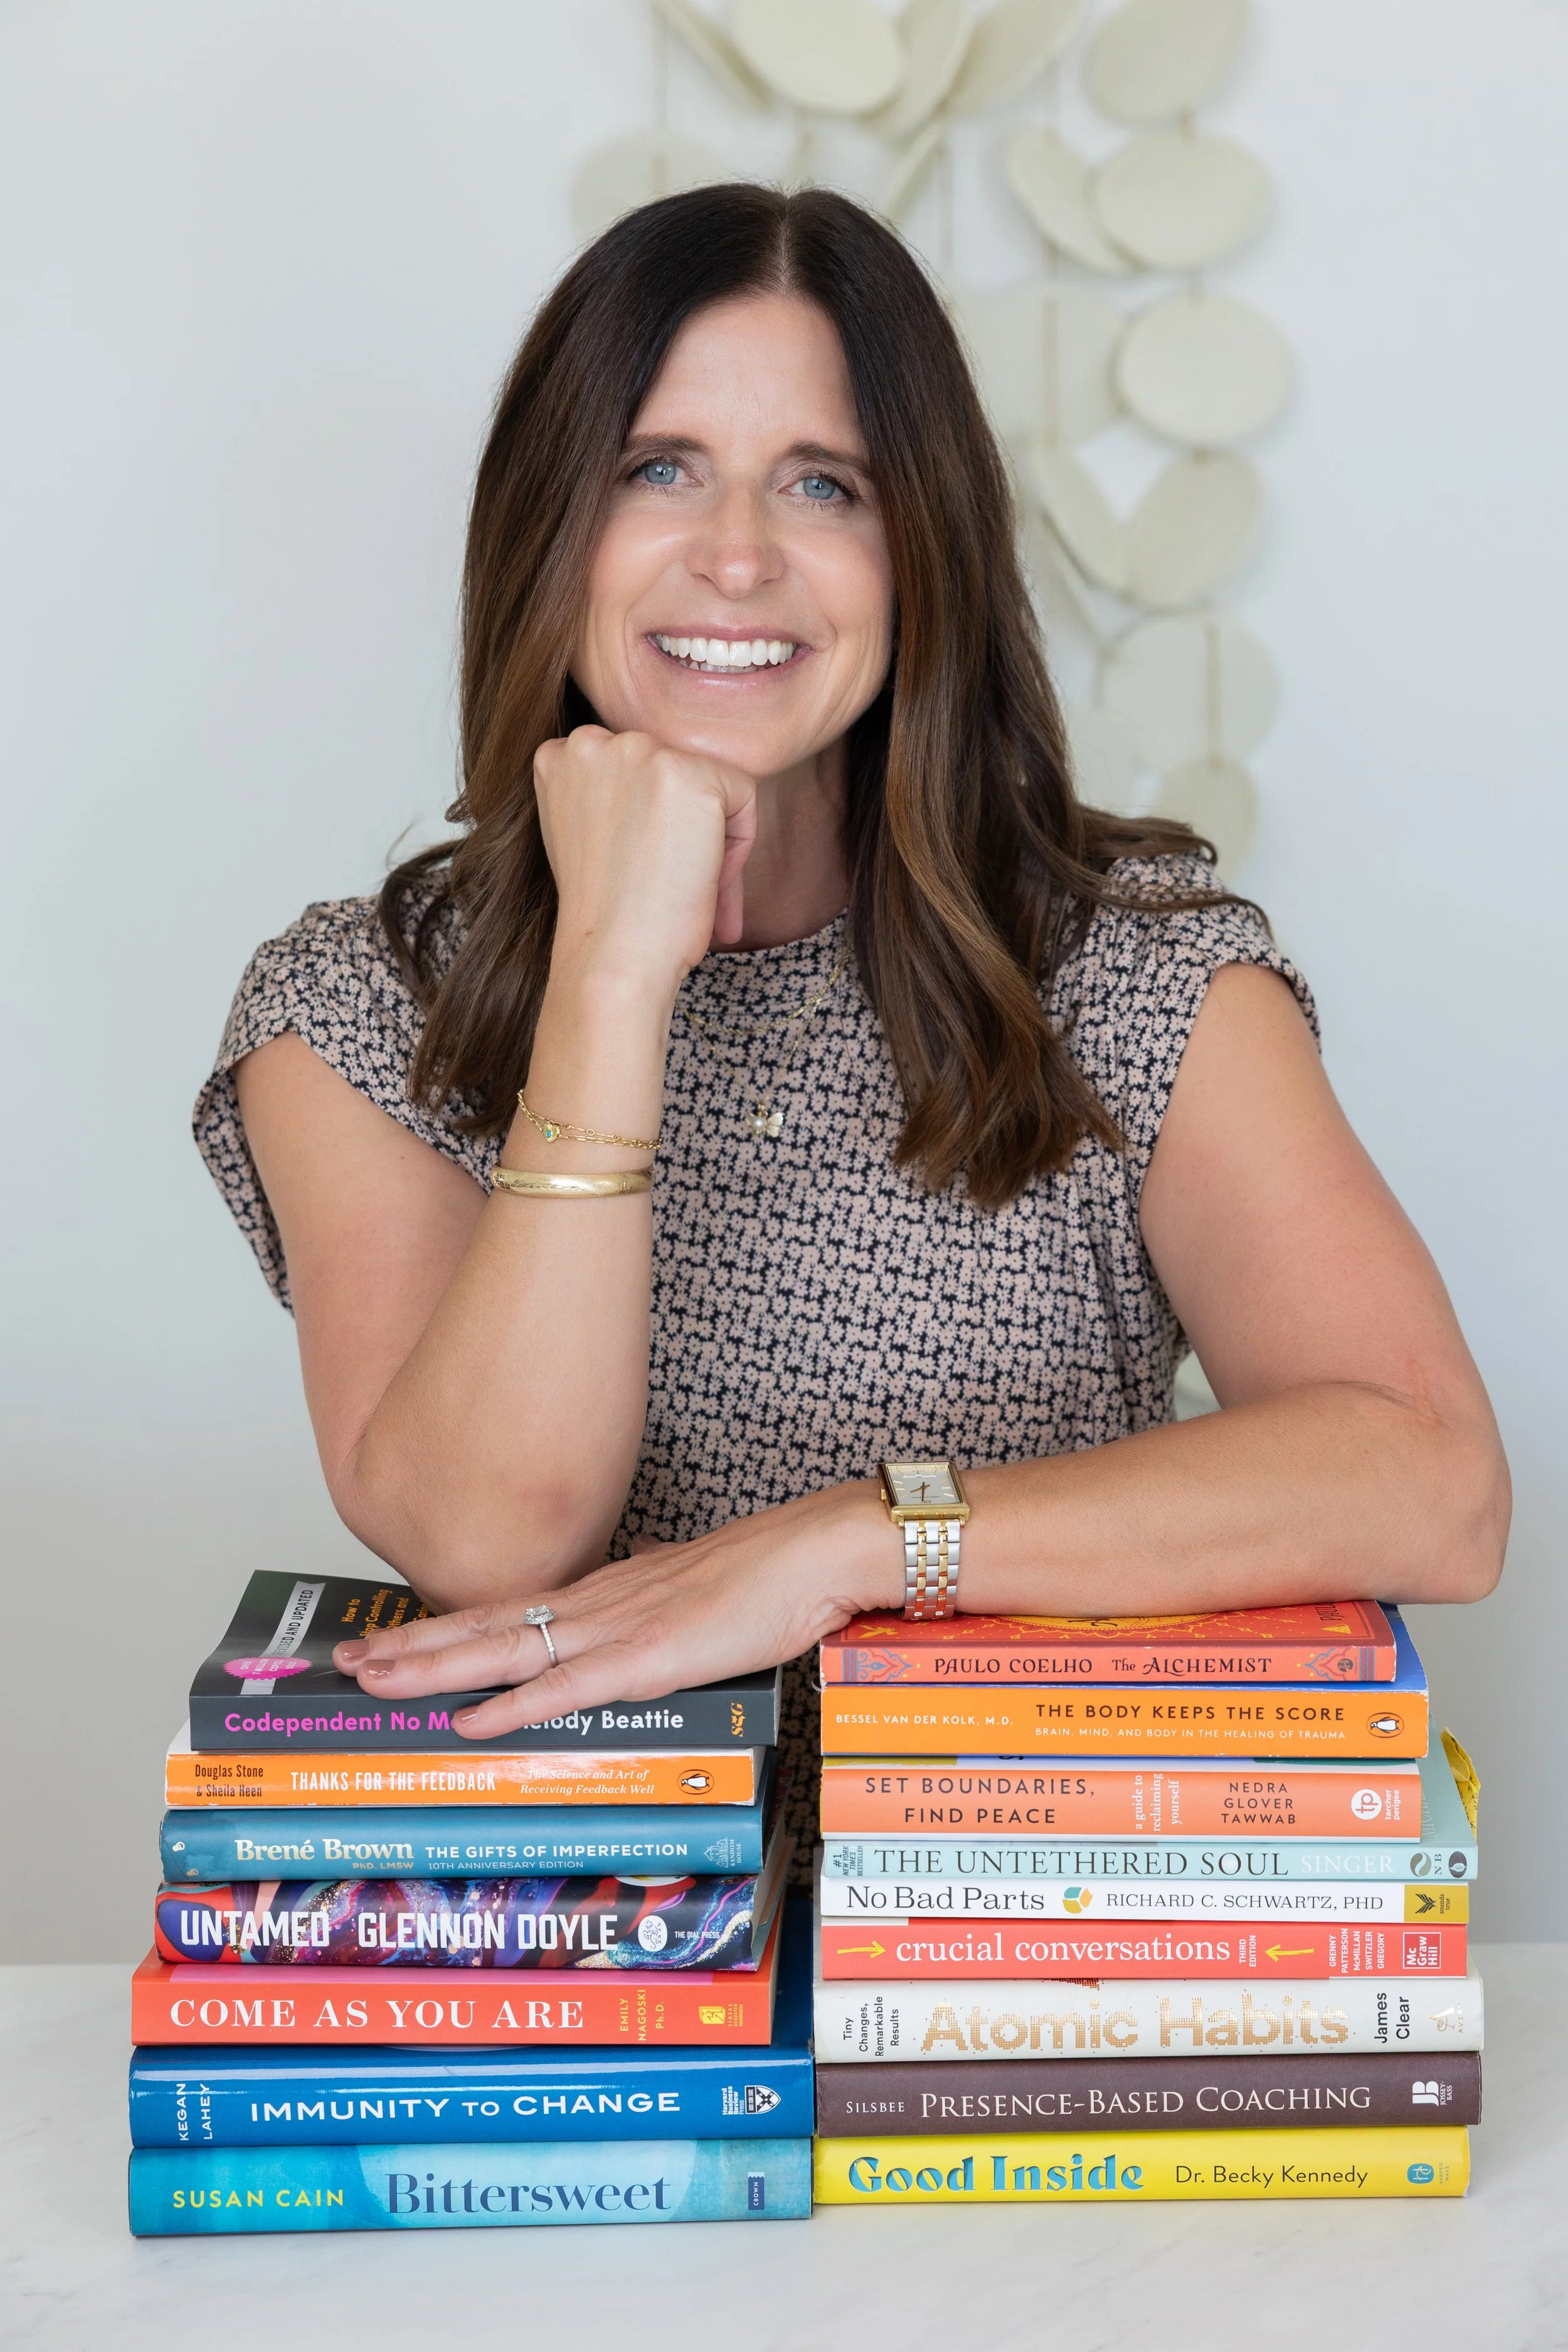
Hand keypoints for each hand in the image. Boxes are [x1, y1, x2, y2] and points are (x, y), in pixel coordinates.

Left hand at [332, 1482, 900, 1738]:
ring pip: (504, 1653)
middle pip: (483, 1626)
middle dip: (410, 1647)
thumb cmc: (765, 1576)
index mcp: (603, 1593)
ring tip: (374, 1681)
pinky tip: (468, 1721)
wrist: (813, 1553)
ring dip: (434, 1669)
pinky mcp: (647, 1659)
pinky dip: (511, 1707)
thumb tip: (628, 1617)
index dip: (441, 1628)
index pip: (505, 1612)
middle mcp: (594, 1605)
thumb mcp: (688, 1597)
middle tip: (345, 1662)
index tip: (388, 1639)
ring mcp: (616, 1629)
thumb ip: (649, 1612)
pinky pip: (565, 1689)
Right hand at [534, 725, 756, 995]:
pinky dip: (739, 843)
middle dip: (682, 827)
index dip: (648, 821)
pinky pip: (742, 795)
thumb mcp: (589, 839)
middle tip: (674, 886)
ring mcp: (639, 752)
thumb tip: (666, 798)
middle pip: (670, 771)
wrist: (612, 957)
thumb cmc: (604, 918)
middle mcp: (592, 742)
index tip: (646, 868)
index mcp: (559, 758)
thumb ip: (612, 802)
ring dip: (710, 836)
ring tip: (690, 890)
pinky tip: (706, 882)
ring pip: (706, 783)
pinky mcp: (686, 772)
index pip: (632, 770)